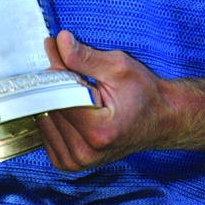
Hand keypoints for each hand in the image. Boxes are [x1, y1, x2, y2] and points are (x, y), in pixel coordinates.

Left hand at [37, 31, 174, 170]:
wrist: (160, 119)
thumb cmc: (144, 94)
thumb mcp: (119, 67)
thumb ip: (85, 57)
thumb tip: (60, 41)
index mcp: (98, 130)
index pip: (58, 96)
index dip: (56, 70)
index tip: (56, 50)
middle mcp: (86, 152)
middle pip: (49, 108)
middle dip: (53, 83)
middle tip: (66, 64)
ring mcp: (77, 161)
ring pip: (43, 121)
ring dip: (51, 100)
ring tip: (73, 88)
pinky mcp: (70, 163)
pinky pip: (46, 135)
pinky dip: (52, 117)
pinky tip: (68, 106)